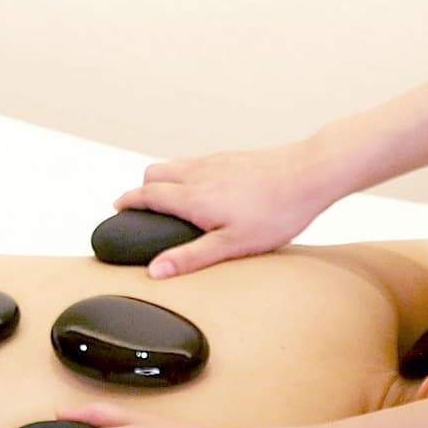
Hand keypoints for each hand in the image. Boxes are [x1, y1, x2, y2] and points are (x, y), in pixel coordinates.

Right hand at [113, 136, 333, 278]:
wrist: (310, 174)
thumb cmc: (275, 212)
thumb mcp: (232, 244)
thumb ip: (191, 257)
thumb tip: (155, 270)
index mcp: (193, 197)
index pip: (147, 194)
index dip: (128, 201)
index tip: (116, 207)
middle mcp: (199, 173)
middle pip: (154, 172)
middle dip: (142, 188)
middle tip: (141, 207)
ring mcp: (216, 161)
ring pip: (175, 164)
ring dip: (164, 179)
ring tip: (170, 200)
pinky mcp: (232, 157)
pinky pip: (197, 162)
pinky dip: (187, 174)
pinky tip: (205, 190)